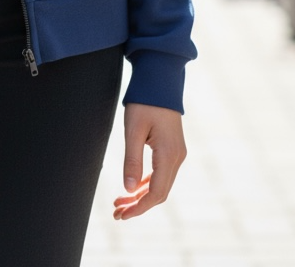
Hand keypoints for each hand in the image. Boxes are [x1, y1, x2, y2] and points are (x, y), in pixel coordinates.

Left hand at [113, 102, 185, 219]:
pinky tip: (133, 187)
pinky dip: (147, 183)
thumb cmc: (145, 101)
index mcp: (168, 154)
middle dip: (138, 205)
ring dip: (142, 196)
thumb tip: (128, 190)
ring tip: (120, 203)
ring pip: (161, 184)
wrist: (160, 79)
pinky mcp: (173, 148)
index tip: (121, 215)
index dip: (138, 207)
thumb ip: (132, 160)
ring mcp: (177, 153)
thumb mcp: (133, 130)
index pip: (156, 193)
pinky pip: (162, 173)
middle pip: (159, 192)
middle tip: (117, 213)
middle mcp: (177, 157)